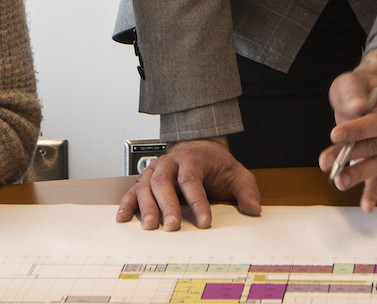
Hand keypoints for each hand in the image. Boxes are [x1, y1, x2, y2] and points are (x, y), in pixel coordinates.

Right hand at [114, 137, 262, 230]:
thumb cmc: (215, 165)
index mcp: (192, 159)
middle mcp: (169, 163)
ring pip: (146, 187)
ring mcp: (155, 171)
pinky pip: (133, 191)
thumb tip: (253, 209)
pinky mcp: (145, 180)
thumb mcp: (237, 174)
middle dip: (167, 206)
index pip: (192, 180)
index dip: (198, 202)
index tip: (205, 221)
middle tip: (171, 227)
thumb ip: (246, 190)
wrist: (199, 149)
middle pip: (164, 182)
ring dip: (146, 207)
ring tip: (150, 226)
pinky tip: (123, 218)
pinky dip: (127, 204)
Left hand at [322, 52, 376, 212]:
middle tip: (325, 161)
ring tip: (338, 181)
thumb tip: (359, 108)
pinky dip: (374, 193)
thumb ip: (354, 94)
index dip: (357, 130)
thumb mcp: (352, 82)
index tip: (334, 135)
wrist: (369, 94)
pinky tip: (366, 207)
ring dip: (357, 174)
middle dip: (349, 155)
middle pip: (376, 147)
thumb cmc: (360, 88)